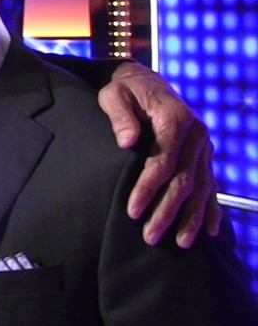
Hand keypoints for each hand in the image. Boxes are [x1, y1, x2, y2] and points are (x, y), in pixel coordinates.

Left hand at [98, 61, 220, 246]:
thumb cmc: (124, 91)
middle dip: (167, 211)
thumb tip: (128, 141)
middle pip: (184, 180)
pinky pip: (211, 184)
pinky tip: (210, 230)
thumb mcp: (114, 95)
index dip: (148, 188)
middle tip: (149, 236)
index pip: (163, 161)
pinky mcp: (204, 155)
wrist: (145, 82)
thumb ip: (121, 116)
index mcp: (174, 118)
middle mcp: (196, 135)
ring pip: (200, 187)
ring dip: (191, 217)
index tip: (132, 210)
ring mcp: (203, 147)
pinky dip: (211, 208)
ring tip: (180, 243)